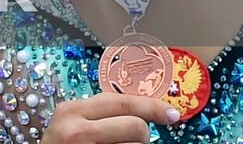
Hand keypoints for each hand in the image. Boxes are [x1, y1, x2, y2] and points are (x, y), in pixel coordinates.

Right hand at [42, 94, 180, 142]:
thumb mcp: (71, 124)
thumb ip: (98, 114)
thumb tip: (144, 112)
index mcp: (71, 111)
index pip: (122, 102)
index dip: (152, 107)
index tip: (171, 114)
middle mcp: (77, 130)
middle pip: (136, 126)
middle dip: (141, 136)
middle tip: (128, 141)